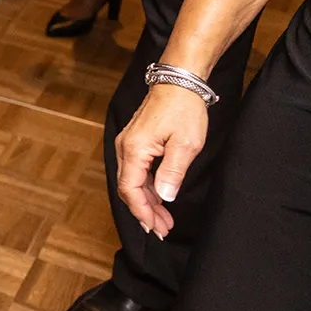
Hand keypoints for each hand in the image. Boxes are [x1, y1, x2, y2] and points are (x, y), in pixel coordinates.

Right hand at [116, 81, 210, 238]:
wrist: (179, 81)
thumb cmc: (183, 109)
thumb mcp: (185, 144)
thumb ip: (172, 173)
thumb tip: (164, 198)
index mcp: (134, 150)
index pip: (130, 189)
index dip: (142, 211)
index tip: (156, 227)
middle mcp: (125, 148)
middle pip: (128, 188)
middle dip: (144, 211)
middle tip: (162, 229)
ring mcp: (129, 144)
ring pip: (132, 181)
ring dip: (146, 201)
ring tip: (164, 218)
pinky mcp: (137, 141)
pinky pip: (136, 171)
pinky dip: (147, 187)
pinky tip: (160, 197)